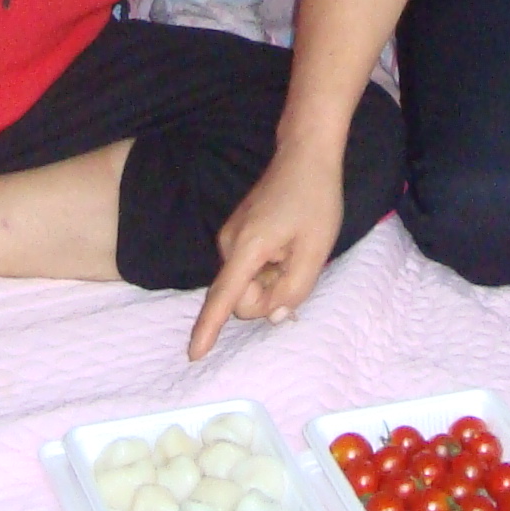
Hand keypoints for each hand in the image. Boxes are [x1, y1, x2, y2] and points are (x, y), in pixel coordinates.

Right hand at [189, 145, 343, 360]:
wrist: (304, 155)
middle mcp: (229, 244)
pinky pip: (249, 269)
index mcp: (247, 248)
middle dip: (269, 296)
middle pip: (243, 298)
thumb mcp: (316, 250)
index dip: (209, 329)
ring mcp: (230, 238)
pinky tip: (286, 243)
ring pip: (248, 284)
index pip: (224, 297)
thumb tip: (274, 316)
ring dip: (272, 279)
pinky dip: (268, 268)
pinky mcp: (236, 234)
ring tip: (294, 248)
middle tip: (298, 265)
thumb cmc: (315, 200)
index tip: (193, 354)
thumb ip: (294, 289)